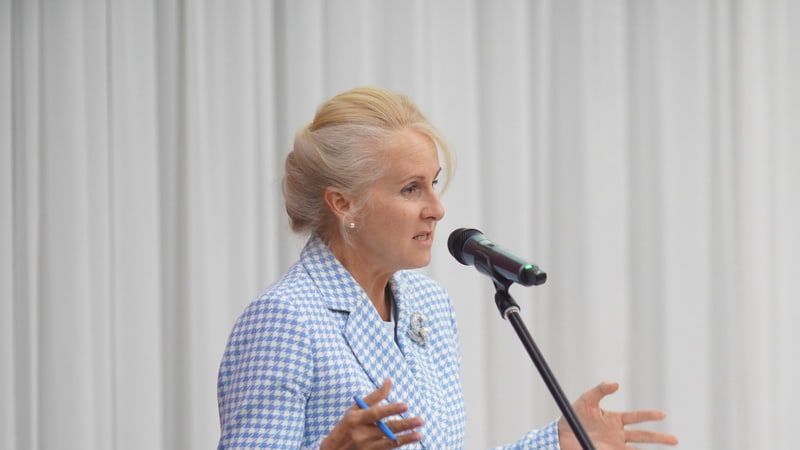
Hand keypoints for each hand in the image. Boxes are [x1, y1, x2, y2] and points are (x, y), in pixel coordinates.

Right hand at [321, 379, 423, 449]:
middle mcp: (361, 434)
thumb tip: (389, 380)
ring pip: (389, 443)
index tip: (405, 405)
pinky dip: (398, 445)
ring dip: (405, 439)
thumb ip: (374, 397)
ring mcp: (366, 448)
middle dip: (404, 425)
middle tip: (420, 420)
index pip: (375, 413)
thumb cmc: (347, 426)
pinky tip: (409, 440)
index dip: (390, 409)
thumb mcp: (354, 410)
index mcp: (356, 419)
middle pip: (386, 429)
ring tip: (419, 435)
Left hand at [558, 382, 678, 449]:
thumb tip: (616, 383)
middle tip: (675, 440)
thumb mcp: (586, 400)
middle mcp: (618, 434)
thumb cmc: (573, 416)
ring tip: (668, 449)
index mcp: (615, 419)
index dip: (649, 415)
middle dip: (659, 438)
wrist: (561, 435)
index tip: (662, 415)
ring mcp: (614, 446)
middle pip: (643, 437)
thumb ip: (600, 390)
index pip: (636, 417)